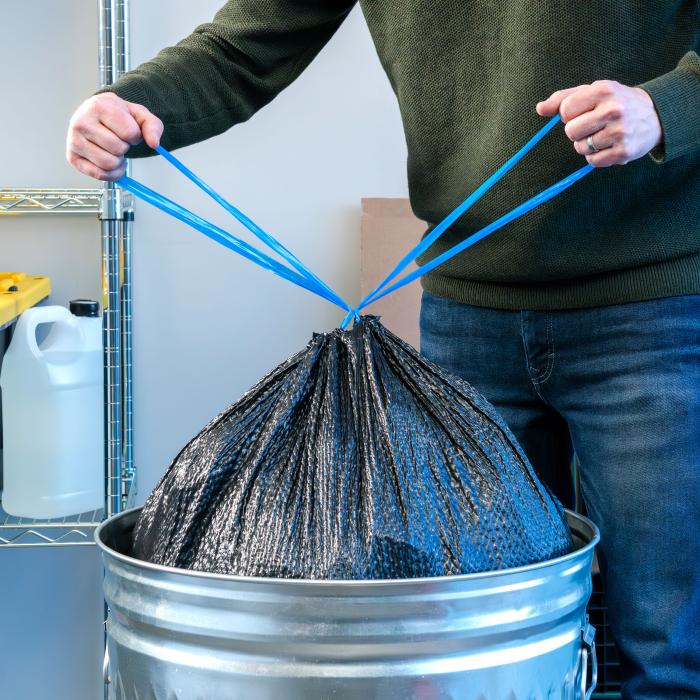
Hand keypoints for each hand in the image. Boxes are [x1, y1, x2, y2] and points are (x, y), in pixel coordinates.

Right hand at [66, 93, 163, 180]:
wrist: (96, 114)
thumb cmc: (116, 115)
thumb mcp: (138, 114)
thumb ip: (152, 126)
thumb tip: (154, 143)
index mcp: (98, 106)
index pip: (129, 133)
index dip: (136, 136)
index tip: (129, 131)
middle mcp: (81, 122)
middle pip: (118, 149)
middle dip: (125, 148)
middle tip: (119, 140)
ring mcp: (74, 140)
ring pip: (108, 164)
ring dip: (118, 162)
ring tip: (114, 151)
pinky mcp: (73, 157)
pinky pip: (100, 175)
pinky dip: (112, 173)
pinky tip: (111, 163)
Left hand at [536, 80, 662, 166]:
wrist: (655, 115)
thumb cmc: (615, 102)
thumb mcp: (592, 91)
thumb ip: (564, 98)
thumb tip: (539, 108)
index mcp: (603, 90)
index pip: (565, 110)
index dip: (569, 114)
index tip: (582, 112)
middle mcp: (613, 109)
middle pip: (571, 131)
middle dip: (577, 131)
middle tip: (593, 125)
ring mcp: (620, 131)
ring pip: (580, 148)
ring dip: (587, 145)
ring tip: (603, 134)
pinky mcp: (624, 151)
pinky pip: (593, 161)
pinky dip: (596, 156)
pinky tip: (609, 145)